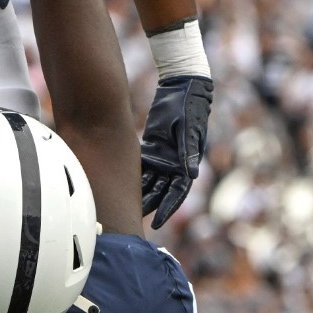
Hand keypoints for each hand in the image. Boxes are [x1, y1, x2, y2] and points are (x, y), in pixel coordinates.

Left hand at [139, 74, 211, 227]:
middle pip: (161, 192)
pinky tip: (120, 185)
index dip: (167, 210)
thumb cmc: (187, 109)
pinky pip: (144, 167)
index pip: (176, 194)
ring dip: (140, 194)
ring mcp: (164, 157)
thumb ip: (188, 153)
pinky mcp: (154, 147)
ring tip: (125, 208)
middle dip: (150, 206)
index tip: (156, 224)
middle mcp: (176, 164)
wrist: (181, 88)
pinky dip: (135, 176)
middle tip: (134, 220)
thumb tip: (192, 176)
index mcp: (187, 164)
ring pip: (151, 181)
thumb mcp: (187, 130)